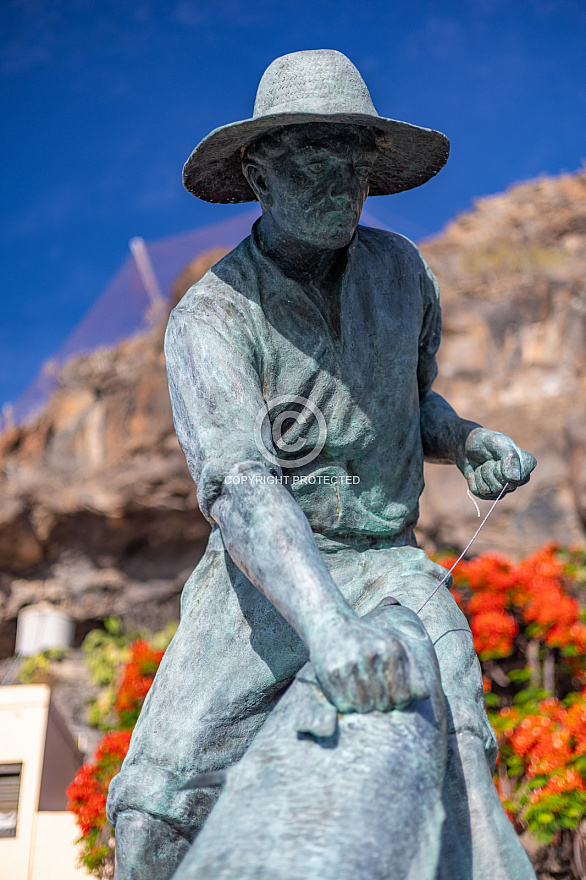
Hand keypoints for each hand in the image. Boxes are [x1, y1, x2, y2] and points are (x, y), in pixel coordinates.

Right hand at [308, 614, 428, 714]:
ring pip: (364, 707)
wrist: (330, 623)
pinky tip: (346, 691)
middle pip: (383, 703)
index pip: (403, 697)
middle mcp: (372, 655)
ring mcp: (350, 663)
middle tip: (373, 694)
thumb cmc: (367, 640)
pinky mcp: (331, 672)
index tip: (391, 696)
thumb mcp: (393, 647)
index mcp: (392, 649)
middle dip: (380, 704)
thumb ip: (413, 671)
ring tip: (360, 693)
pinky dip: (347, 705)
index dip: (398, 703)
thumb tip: (425, 696)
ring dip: (363, 706)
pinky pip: (345, 705)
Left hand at [459, 427, 535, 499]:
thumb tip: (515, 479)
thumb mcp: (497, 442)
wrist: (468, 444)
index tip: (496, 457)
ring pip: (488, 491)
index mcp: (527, 464)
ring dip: (479, 475)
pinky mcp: (491, 493)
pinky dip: (472, 480)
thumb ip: (509, 458)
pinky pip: (478, 493)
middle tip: (488, 460)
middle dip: (488, 471)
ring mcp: (505, 488)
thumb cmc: (486, 441)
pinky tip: (475, 472)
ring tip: (482, 465)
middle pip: (500, 487)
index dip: (499, 468)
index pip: (514, 479)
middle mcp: (519, 479)